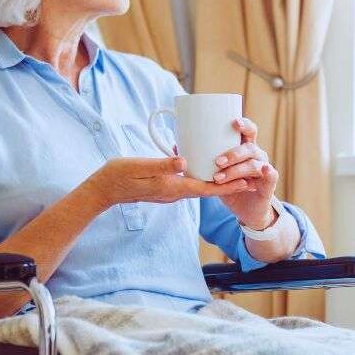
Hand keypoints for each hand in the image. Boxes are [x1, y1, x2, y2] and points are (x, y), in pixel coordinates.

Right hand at [88, 156, 249, 206]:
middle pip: (209, 190)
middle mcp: (175, 193)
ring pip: (201, 187)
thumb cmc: (119, 176)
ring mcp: (170, 192)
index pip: (207, 189)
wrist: (103, 189)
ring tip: (236, 172)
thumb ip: (162, 165)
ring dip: (219, 182)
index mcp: (173, 188)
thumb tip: (184, 162)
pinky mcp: (165, 187)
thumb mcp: (141, 167)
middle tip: (251, 176)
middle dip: (230, 184)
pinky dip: (203, 177)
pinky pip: (190, 184)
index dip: (229, 186)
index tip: (248, 181)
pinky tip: (206, 166)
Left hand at [210, 117, 278, 229]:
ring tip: (219, 178)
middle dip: (233, 153)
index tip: (233, 122)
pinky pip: (269, 174)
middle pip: (249, 147)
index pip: (248, 130)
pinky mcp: (269, 182)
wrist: (246, 210)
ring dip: (236, 170)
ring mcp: (264, 167)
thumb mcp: (214, 172)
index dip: (243, 124)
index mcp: (244, 147)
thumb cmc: (230, 185)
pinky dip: (266, 171)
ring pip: (253, 164)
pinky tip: (262, 171)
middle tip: (217, 162)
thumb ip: (201, 160)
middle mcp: (256, 154)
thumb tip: (177, 146)